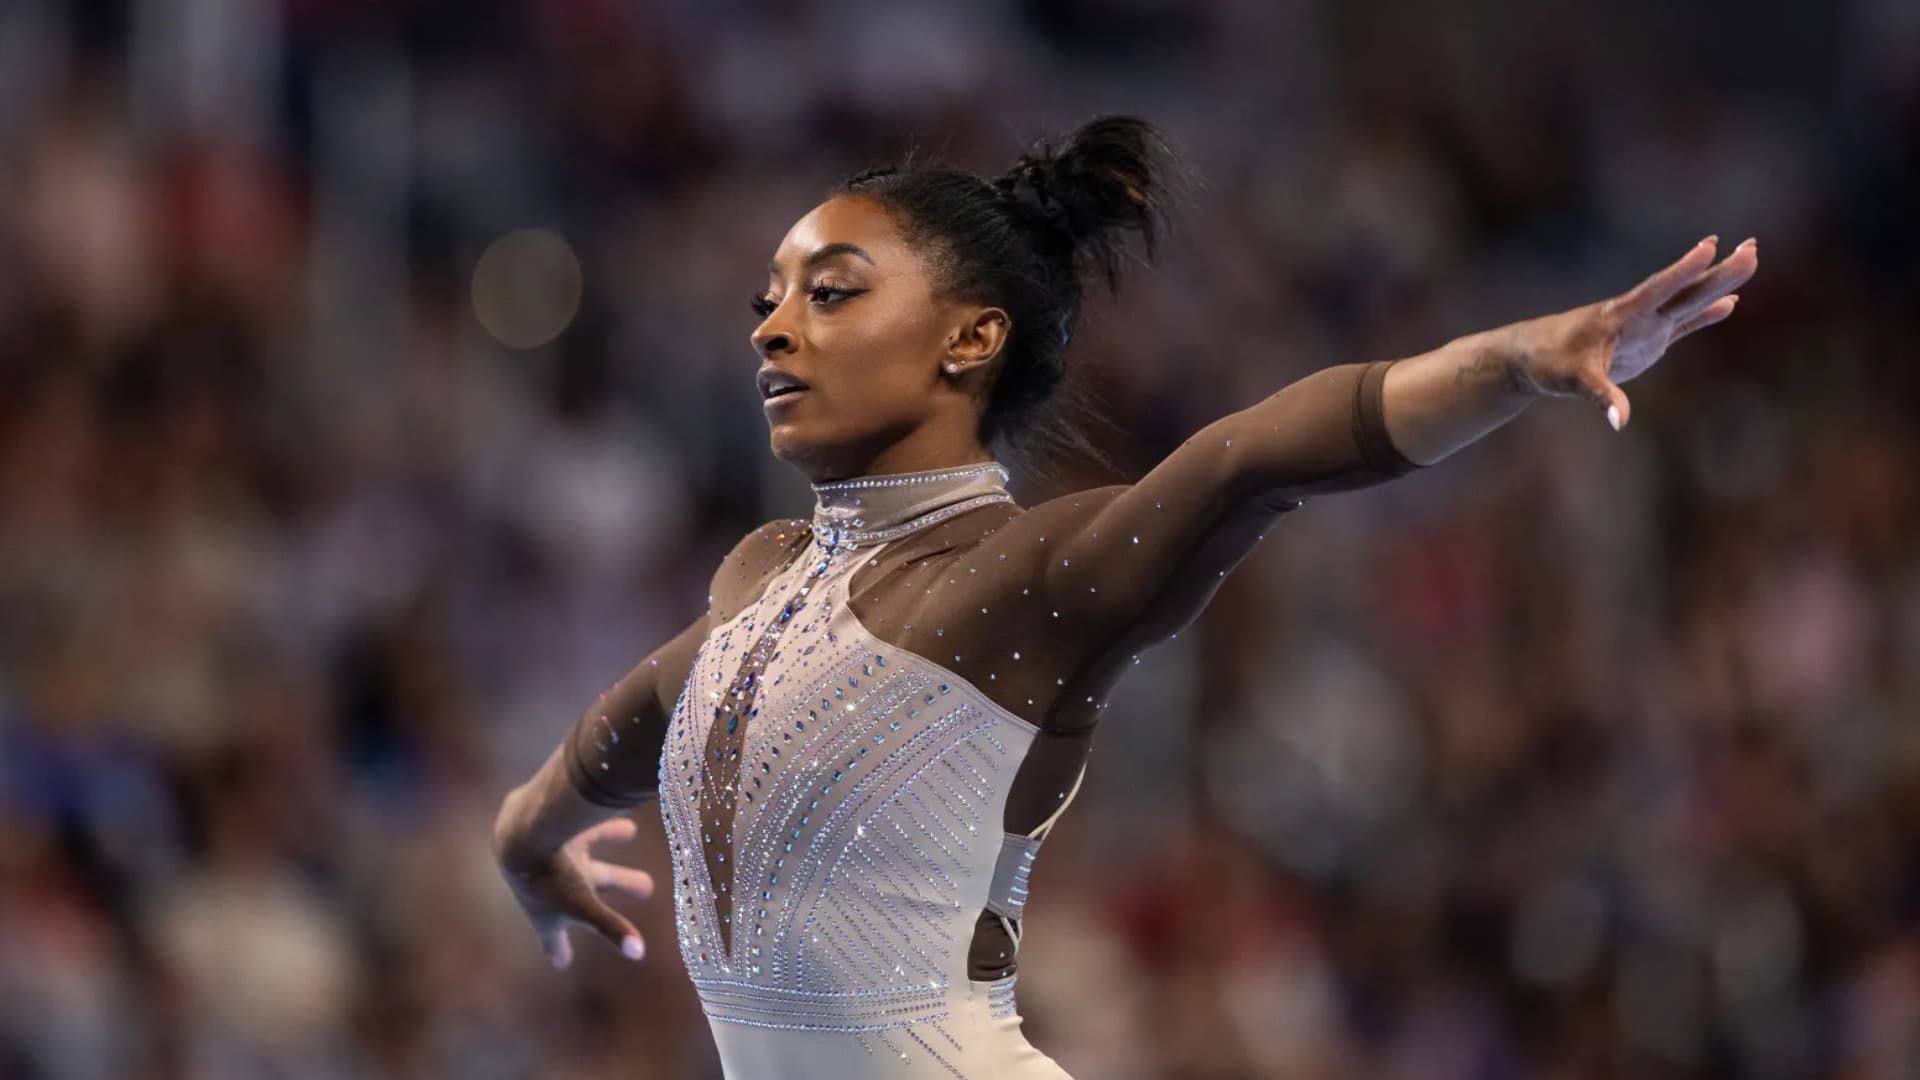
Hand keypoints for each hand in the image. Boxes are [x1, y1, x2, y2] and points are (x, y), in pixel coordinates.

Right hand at [497, 815, 655, 968]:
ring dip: (609, 838)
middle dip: (619, 883)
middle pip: (591, 884)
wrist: (523, 829)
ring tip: (630, 831)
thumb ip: (611, 927)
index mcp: (549, 909)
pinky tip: (605, 804)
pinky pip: (573, 821)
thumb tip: (639, 953)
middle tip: (648, 889)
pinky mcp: (544, 825)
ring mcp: (547, 852)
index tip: (562, 963)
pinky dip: (592, 816)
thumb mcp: (583, 905)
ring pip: (584, 847)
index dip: (558, 948)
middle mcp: (548, 882)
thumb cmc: (551, 876)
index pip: (553, 937)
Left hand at [1516, 235, 1757, 429]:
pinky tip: (1729, 303)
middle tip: (1753, 246)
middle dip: (1718, 271)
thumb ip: (1600, 397)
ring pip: (1688, 301)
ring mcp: (1645, 327)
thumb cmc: (1548, 363)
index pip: (1657, 289)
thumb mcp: (1572, 381)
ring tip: (1750, 257)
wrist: (1533, 357)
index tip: (1710, 245)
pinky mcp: (1647, 341)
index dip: (1683, 271)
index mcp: (1619, 315)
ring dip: (1718, 283)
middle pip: (1684, 290)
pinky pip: (1682, 324)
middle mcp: (1637, 315)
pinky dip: (1705, 314)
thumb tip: (1620, 421)